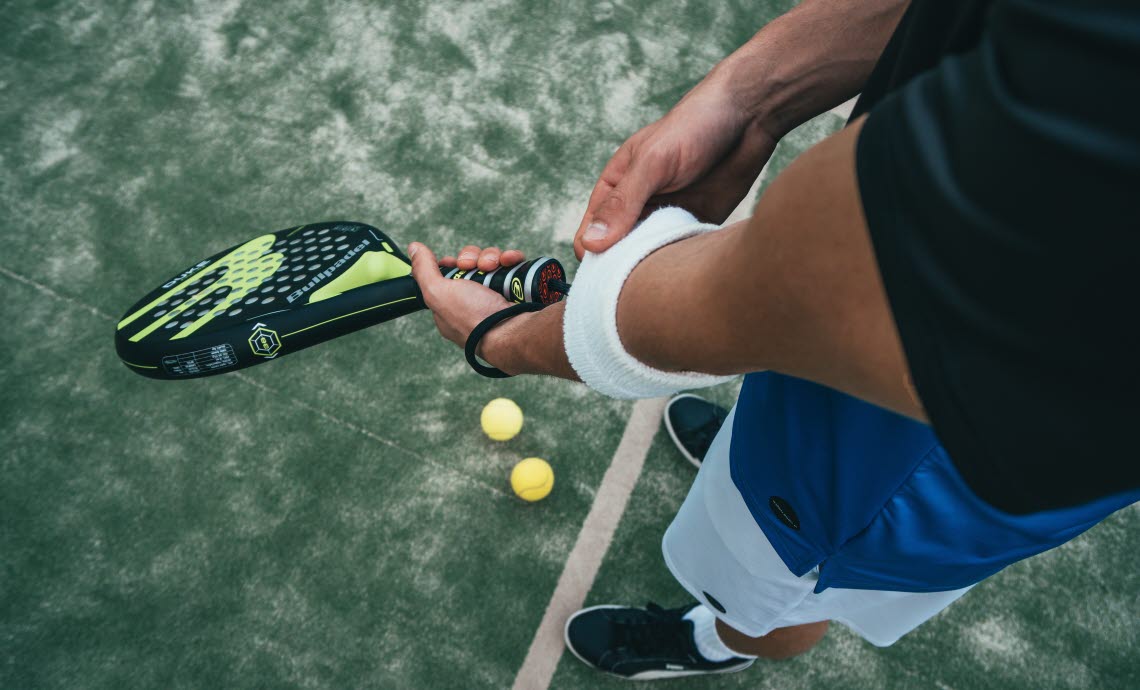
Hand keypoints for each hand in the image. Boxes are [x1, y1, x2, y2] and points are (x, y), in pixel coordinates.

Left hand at [408, 242, 525, 348]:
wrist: (512, 330)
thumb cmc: (472, 318)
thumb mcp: (437, 293)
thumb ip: (423, 269)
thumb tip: (413, 247)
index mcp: (451, 307)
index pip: (447, 278)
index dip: (451, 265)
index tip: (455, 263)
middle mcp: (473, 302)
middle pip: (470, 265)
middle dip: (472, 258)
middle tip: (474, 266)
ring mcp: (496, 296)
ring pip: (491, 262)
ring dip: (491, 257)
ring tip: (494, 266)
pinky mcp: (516, 289)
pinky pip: (511, 265)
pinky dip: (510, 260)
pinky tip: (509, 262)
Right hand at [573, 73, 778, 258]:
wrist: (749, 116)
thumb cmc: (694, 127)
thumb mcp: (652, 163)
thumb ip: (622, 203)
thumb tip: (591, 243)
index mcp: (616, 189)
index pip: (590, 234)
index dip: (594, 257)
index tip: (608, 274)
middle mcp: (638, 207)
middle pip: (618, 253)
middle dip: (624, 270)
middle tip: (640, 280)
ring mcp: (667, 218)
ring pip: (649, 258)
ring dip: (653, 269)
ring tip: (665, 274)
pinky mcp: (696, 225)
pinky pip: (680, 254)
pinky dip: (680, 264)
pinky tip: (688, 265)